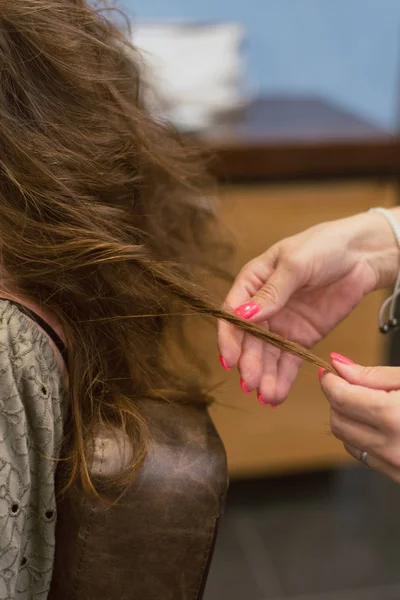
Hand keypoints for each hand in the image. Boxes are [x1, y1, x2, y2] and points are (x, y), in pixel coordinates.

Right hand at [218, 210, 398, 405]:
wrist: (362, 254)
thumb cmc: (325, 245)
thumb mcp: (295, 263)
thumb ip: (271, 292)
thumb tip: (245, 316)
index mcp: (253, 281)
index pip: (233, 312)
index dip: (229, 337)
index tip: (230, 359)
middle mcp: (263, 305)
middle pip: (249, 338)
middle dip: (249, 362)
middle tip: (251, 382)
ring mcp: (282, 322)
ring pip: (267, 354)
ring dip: (264, 375)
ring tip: (266, 395)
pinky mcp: (302, 336)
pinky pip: (289, 360)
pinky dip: (282, 377)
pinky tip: (276, 394)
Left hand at [321, 354, 399, 482]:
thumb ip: (374, 376)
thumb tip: (339, 367)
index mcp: (396, 417)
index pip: (341, 398)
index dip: (330, 381)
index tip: (328, 373)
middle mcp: (392, 448)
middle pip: (338, 421)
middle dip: (338, 400)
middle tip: (352, 386)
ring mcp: (395, 468)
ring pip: (347, 441)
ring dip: (348, 420)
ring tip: (370, 404)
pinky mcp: (397, 478)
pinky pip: (366, 456)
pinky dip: (363, 438)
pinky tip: (381, 425)